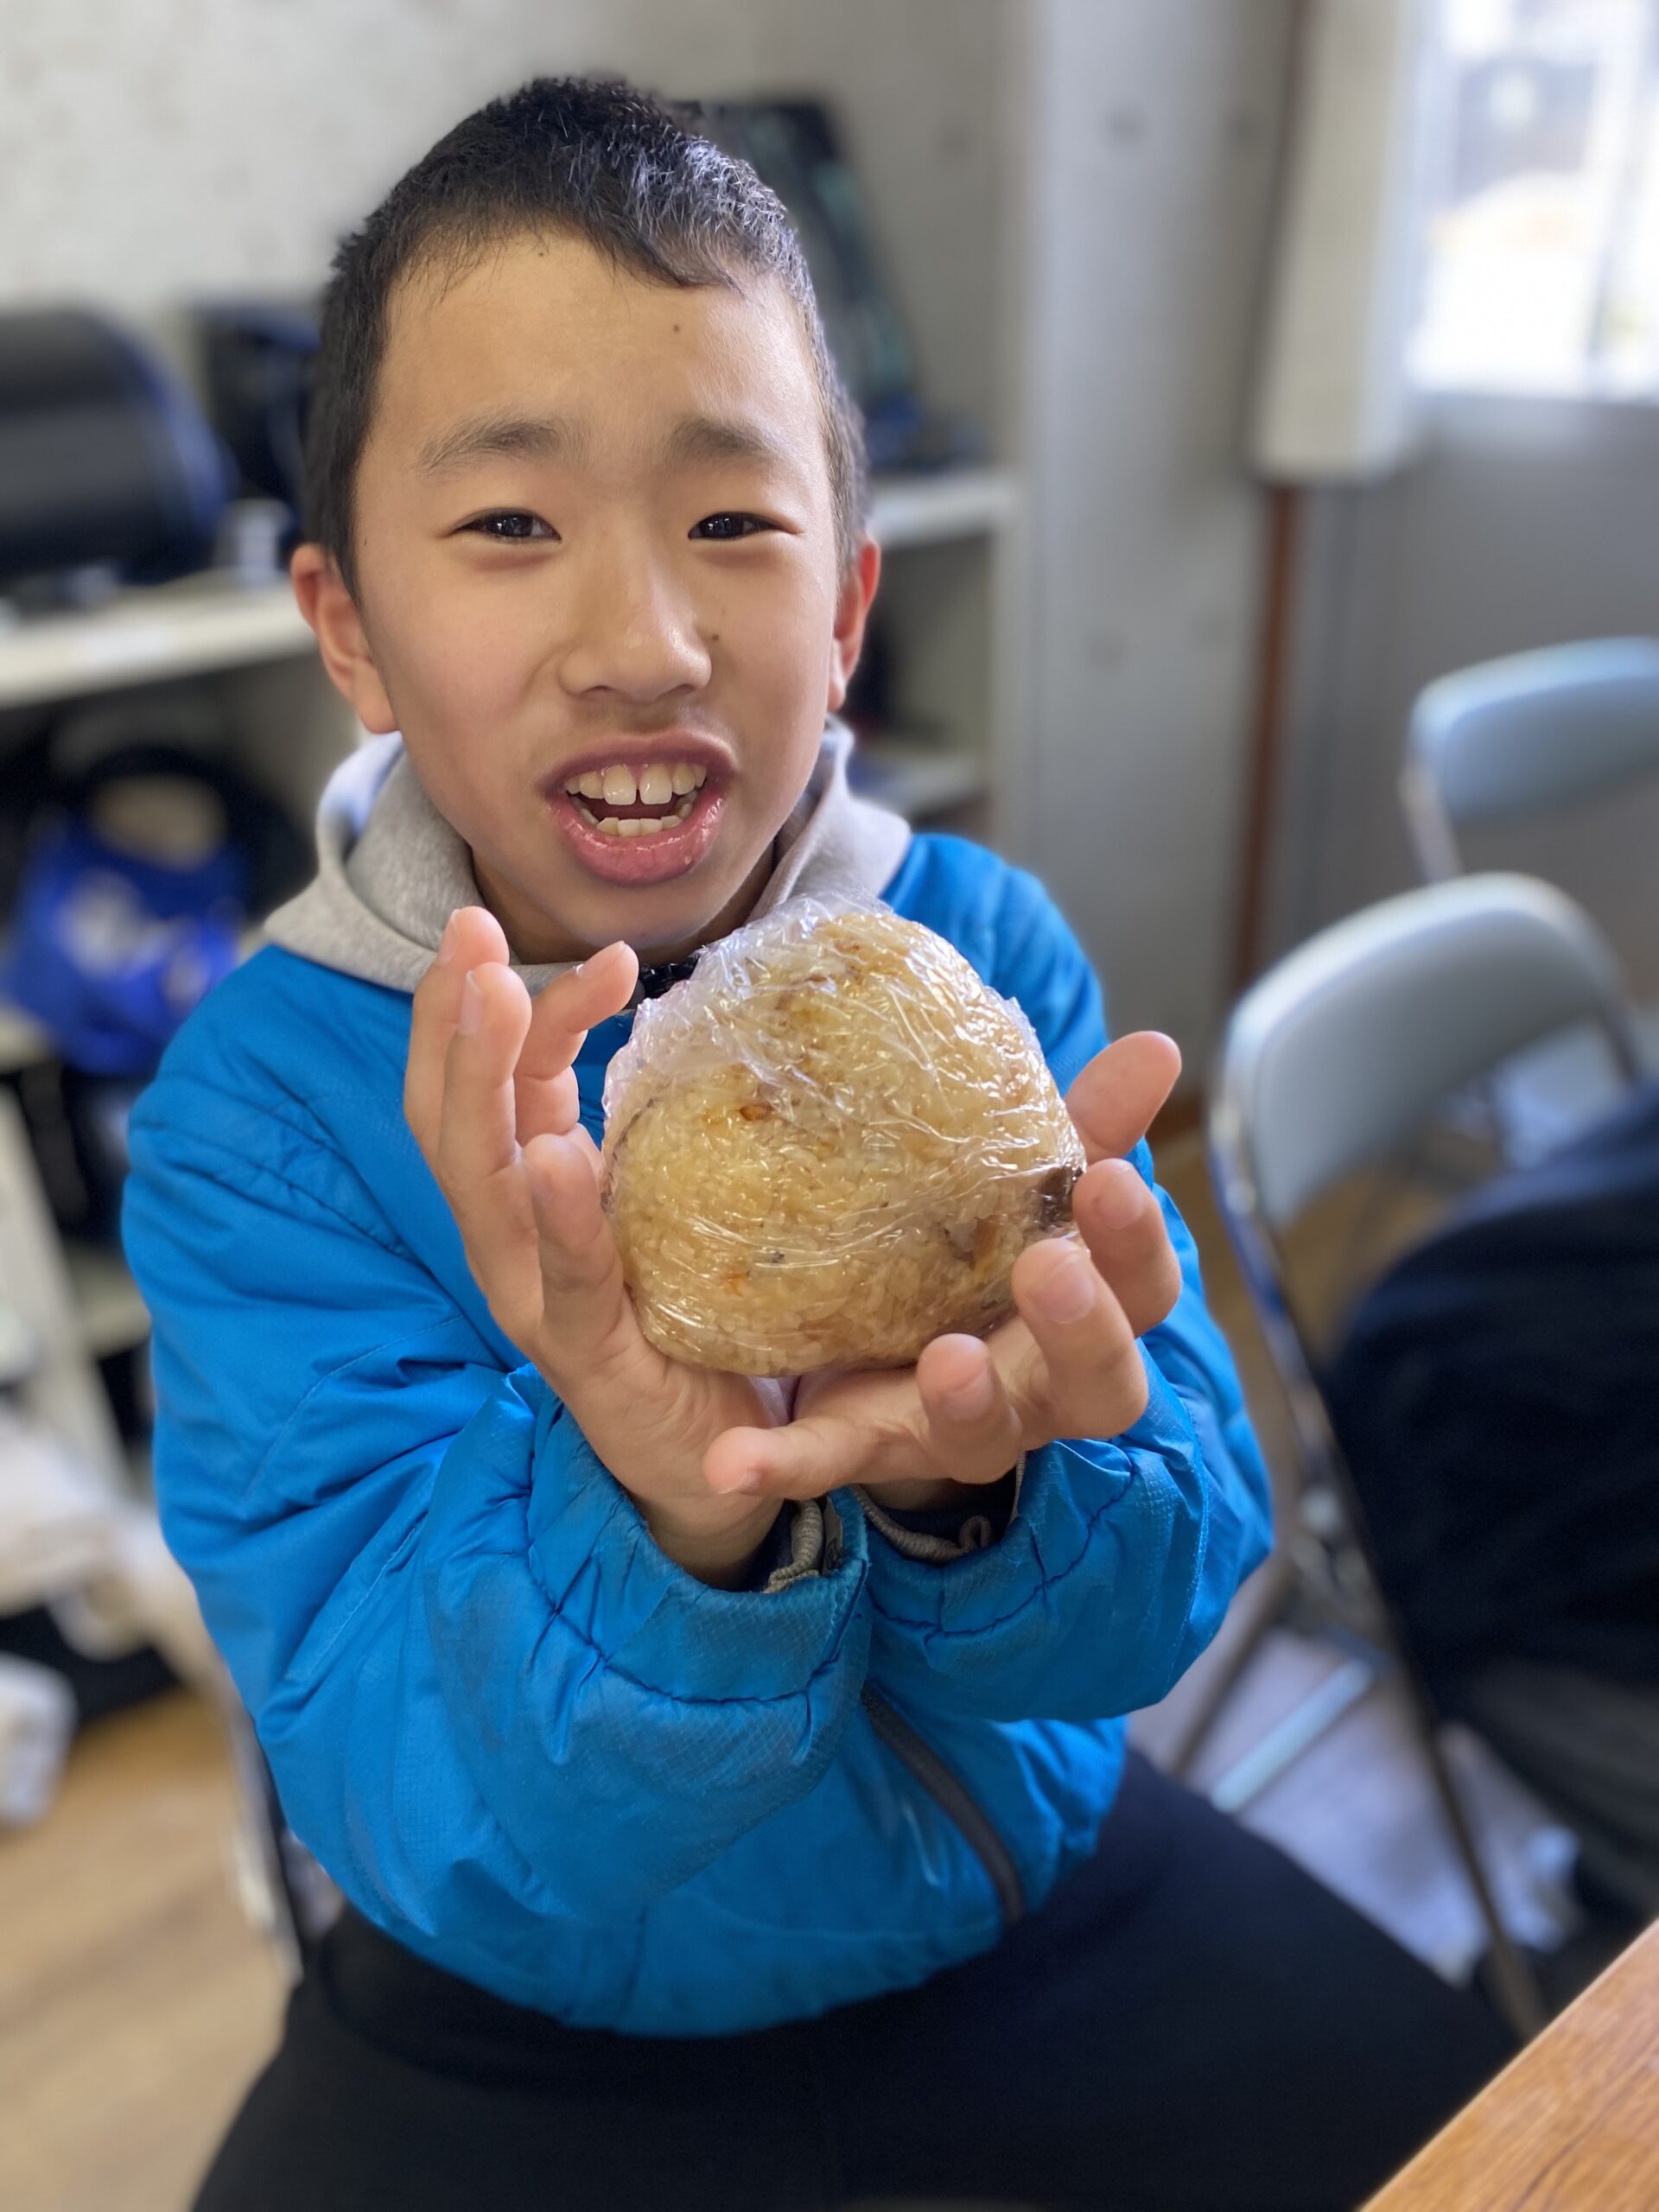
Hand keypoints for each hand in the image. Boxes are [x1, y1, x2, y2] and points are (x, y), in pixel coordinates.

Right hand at [405, 907, 788, 1585]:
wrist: (718, 1456)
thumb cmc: (689, 1315)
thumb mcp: (659, 1197)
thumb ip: (643, 1121)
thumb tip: (670, 1007)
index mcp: (527, 1197)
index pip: (484, 1083)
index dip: (484, 1003)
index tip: (511, 928)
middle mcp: (509, 1242)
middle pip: (451, 1117)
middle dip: (452, 1018)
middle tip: (467, 928)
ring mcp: (534, 1298)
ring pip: (481, 1182)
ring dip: (484, 1084)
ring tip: (498, 997)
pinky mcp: (585, 1352)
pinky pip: (563, 1276)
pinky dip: (557, 1215)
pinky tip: (554, 1157)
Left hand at [702, 1032, 1184, 1507]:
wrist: (886, 1352)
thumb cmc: (981, 1254)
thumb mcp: (1027, 1189)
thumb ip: (1086, 1126)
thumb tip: (1158, 1048)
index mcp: (1089, 1315)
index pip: (1145, 1292)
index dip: (1137, 1243)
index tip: (1111, 1178)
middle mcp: (1038, 1388)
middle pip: (1099, 1385)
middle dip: (1082, 1330)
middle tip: (1048, 1267)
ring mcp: (953, 1427)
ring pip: (982, 1438)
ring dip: (968, 1402)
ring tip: (947, 1360)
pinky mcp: (863, 1447)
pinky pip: (827, 1464)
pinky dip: (783, 1465)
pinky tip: (733, 1461)